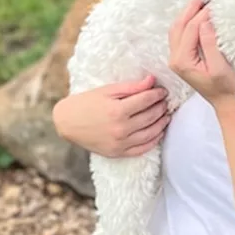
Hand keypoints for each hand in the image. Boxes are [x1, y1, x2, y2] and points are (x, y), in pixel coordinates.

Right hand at [51, 76, 169, 157]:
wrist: (68, 123)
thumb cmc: (87, 103)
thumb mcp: (107, 90)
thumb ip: (131, 87)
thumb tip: (152, 80)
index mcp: (117, 110)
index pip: (146, 100)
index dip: (157, 94)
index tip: (163, 91)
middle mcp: (121, 129)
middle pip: (151, 116)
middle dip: (161, 107)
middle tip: (165, 101)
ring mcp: (120, 143)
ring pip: (151, 133)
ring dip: (162, 123)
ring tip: (166, 115)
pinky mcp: (118, 153)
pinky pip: (143, 148)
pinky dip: (154, 140)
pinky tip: (159, 132)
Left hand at [168, 0, 234, 106]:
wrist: (226, 102)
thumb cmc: (226, 88)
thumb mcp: (219, 67)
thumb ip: (210, 44)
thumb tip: (205, 22)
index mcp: (182, 61)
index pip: (190, 29)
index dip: (202, 14)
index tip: (215, 4)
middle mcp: (175, 59)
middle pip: (178, 26)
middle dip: (190, 10)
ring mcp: (177, 59)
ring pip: (177, 29)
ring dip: (187, 14)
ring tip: (200, 2)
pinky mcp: (183, 58)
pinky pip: (181, 35)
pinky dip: (188, 23)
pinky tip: (197, 16)